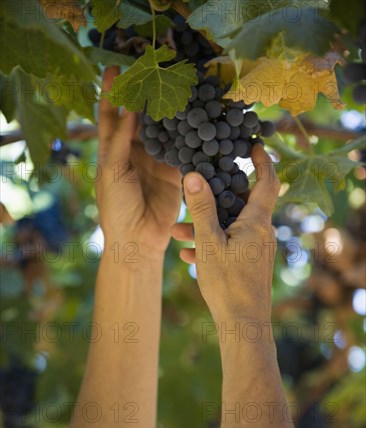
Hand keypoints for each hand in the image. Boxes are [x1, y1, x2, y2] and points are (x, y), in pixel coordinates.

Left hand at [97, 67, 181, 257]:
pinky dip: (185, 134)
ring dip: (167, 111)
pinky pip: (180, 148)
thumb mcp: (112, 171)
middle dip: (144, 95)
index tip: (113, 68)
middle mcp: (134, 152)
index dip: (110, 92)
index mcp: (112, 151)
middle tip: (153, 71)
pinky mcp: (174, 171)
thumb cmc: (116, 207)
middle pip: (139, 117)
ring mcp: (155, 160)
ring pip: (162, 129)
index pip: (109, 115)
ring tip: (175, 86)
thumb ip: (121, 140)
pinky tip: (192, 115)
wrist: (138, 239)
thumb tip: (130, 109)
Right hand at [171, 145, 279, 322]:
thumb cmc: (228, 284)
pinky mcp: (249, 264)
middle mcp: (261, 233)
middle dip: (215, 198)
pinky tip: (187, 255)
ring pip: (229, 227)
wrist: (242, 324)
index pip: (267, 182)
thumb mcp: (209, 242)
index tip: (253, 145)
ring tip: (176, 232)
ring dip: (205, 227)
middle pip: (241, 203)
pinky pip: (229, 246)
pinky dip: (210, 245)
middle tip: (198, 187)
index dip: (263, 161)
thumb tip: (195, 176)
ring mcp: (255, 249)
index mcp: (257, 222)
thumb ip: (202, 209)